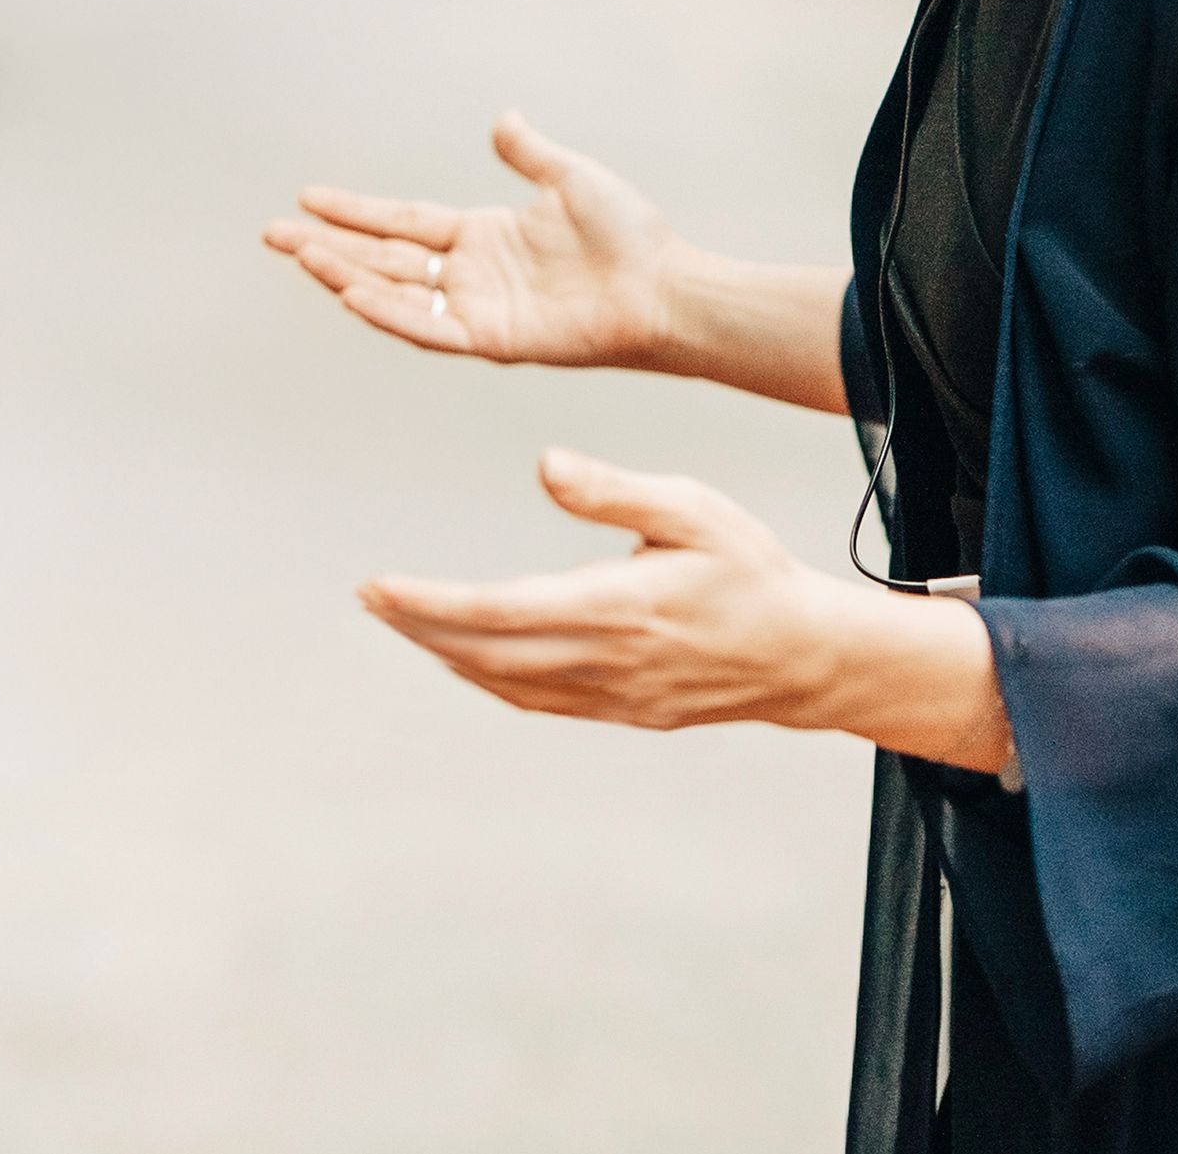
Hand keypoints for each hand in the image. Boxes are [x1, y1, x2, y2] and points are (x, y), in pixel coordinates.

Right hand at [263, 111, 672, 368]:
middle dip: (327, 246)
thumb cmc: (627, 235)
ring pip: (394, 292)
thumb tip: (504, 119)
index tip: (307, 198)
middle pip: (383, 258)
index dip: (355, 211)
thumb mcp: (570, 178)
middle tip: (271, 234)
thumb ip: (528, 154)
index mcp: (483, 235)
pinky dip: (389, 312)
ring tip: (300, 255)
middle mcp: (471, 274)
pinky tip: (350, 292)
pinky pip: (429, 328)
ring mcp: (478, 308)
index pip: (402, 222)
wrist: (664, 284)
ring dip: (346, 275)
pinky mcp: (493, 339)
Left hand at [358, 449, 834, 730]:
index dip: (429, 604)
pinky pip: (537, 703)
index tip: (380, 586)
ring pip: (505, 685)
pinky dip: (489, 681)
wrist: (806, 655)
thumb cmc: (750, 570)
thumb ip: (614, 490)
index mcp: (620, 606)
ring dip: (446, 656)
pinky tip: (465, 659)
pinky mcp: (623, 714)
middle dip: (419, 628)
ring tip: (403, 622)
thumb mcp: (693, 507)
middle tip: (371, 599)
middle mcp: (608, 661)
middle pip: (485, 656)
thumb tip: (544, 464)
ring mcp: (613, 697)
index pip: (499, 611)